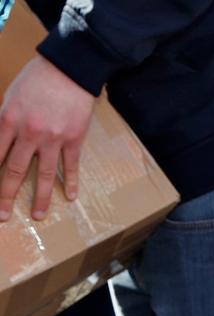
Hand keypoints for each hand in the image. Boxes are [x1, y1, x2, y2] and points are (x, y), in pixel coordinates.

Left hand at [0, 55, 95, 220]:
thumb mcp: (10, 98)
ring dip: (39, 198)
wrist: (68, 69)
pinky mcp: (73, 139)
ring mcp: (52, 139)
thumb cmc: (36, 79)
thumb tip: (2, 143)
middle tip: (2, 216)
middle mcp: (28, 134)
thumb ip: (5, 121)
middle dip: (5, 195)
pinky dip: (70, 182)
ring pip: (43, 174)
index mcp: (7, 121)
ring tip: (37, 215)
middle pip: (13, 171)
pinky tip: (70, 196)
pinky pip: (70, 165)